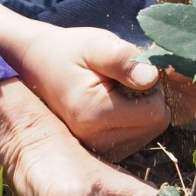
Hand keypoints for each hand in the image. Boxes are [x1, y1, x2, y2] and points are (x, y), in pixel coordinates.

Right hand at [15, 24, 169, 160]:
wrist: (39, 65)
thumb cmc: (69, 51)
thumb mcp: (94, 44)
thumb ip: (122, 58)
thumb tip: (151, 77)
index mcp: (94, 114)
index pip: (155, 112)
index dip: (153, 87)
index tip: (132, 71)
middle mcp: (96, 139)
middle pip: (156, 125)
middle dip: (150, 99)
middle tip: (124, 80)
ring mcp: (98, 149)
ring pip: (150, 132)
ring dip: (143, 110)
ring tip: (117, 91)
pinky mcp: (103, 151)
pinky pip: (139, 138)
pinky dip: (135, 120)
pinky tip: (115, 106)